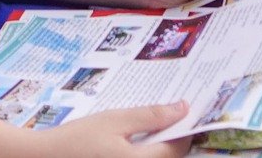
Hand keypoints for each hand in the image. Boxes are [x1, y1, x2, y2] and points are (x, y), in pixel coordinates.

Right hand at [34, 104, 190, 157]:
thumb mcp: (115, 120)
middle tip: (164, 116)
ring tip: (146, 129)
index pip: (178, 149)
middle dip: (171, 138)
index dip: (183, 129)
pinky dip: (142, 154)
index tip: (181, 111)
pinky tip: (130, 144)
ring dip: (157, 148)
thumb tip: (183, 109)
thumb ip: (151, 116)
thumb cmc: (78, 138)